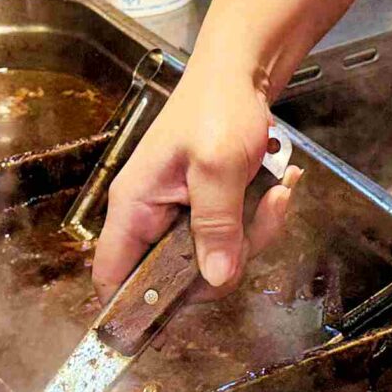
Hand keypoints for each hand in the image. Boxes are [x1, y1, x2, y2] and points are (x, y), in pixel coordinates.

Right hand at [91, 61, 297, 295]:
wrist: (243, 70)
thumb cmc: (218, 106)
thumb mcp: (218, 165)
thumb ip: (216, 224)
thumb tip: (215, 279)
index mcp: (134, 206)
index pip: (111, 276)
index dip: (132, 307)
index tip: (171, 322)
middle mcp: (151, 215)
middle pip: (177, 276)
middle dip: (225, 261)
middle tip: (256, 226)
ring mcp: (179, 211)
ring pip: (213, 258)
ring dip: (253, 234)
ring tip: (278, 193)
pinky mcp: (206, 206)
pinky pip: (231, 235)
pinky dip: (259, 218)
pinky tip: (279, 188)